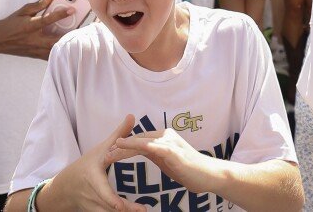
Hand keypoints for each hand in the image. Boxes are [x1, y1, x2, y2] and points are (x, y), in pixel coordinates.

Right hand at [0, 0, 71, 59]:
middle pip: (55, 40)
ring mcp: (35, 50)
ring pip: (54, 51)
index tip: (71, 10)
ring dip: (66, 46)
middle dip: (69, 37)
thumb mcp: (22, 11)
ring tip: (78, 40)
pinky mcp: (36, 56)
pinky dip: (60, 53)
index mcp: (30, 27)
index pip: (47, 20)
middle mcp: (34, 40)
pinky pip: (50, 56)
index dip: (60, 14)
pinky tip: (68, 50)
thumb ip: (37, 5)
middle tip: (82, 31)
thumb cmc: (11, 23)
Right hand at [41, 115, 138, 211]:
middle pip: (110, 206)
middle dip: (126, 210)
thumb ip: (118, 135)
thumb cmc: (86, 165)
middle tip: (143, 210)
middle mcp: (92, 195)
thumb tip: (132, 116)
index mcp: (93, 178)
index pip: (102, 191)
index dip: (112, 199)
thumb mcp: (100, 149)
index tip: (121, 206)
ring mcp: (93, 206)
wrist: (65, 187)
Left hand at [110, 128, 224, 195]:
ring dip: (124, 147)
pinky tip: (127, 148)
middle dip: (120, 147)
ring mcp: (170, 142)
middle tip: (104, 154)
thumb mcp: (168, 161)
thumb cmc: (189, 170)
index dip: (124, 146)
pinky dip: (138, 146)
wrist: (209, 175)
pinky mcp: (173, 151)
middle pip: (138, 140)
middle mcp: (166, 136)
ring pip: (142, 142)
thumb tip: (142, 151)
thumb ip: (155, 154)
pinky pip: (152, 147)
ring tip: (109, 154)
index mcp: (164, 138)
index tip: (109, 153)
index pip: (140, 140)